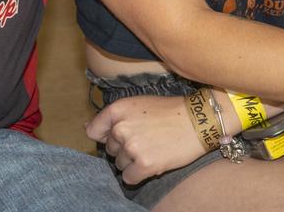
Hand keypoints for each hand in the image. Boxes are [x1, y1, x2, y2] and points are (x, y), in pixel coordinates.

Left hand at [85, 95, 206, 184]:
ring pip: (119, 164)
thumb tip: (87, 129)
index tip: (119, 137)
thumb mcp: (138, 104)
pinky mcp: (144, 164)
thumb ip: (114, 117)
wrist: (197, 121)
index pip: (94, 131)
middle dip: (123, 148)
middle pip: (109, 149)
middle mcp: (121, 128)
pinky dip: (138, 175)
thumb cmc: (169, 111)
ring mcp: (132, 147)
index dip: (105, 136)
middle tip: (145, 140)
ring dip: (132, 162)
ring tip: (152, 149)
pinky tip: (151, 163)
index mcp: (118, 110)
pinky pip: (128, 178)